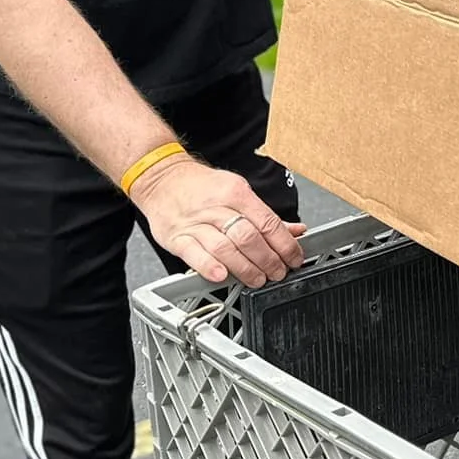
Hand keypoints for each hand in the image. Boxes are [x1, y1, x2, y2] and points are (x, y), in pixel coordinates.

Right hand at [127, 154, 303, 286]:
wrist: (161, 177)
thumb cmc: (201, 187)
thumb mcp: (237, 192)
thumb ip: (265, 216)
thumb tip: (296, 231)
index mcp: (236, 193)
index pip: (267, 222)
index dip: (285, 245)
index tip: (294, 259)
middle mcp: (216, 206)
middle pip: (248, 237)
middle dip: (268, 260)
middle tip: (278, 273)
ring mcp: (194, 222)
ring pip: (224, 247)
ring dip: (245, 268)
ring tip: (257, 280)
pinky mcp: (175, 236)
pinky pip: (193, 253)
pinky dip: (208, 266)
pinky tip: (221, 275)